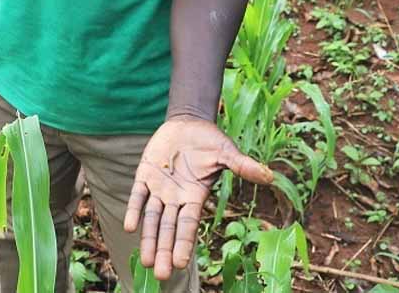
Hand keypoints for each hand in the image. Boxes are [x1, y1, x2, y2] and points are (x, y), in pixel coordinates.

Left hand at [123, 115, 273, 279]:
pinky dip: (134, 209)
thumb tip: (269, 176)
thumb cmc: (210, 141)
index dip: (184, 243)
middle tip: (161, 275)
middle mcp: (176, 197)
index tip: (180, 263)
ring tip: (146, 261)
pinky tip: (129, 227)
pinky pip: (137, 195)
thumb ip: (243, 166)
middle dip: (164, 250)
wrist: (188, 123)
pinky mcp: (144, 174)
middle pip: (168, 229)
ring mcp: (159, 187)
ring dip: (148, 238)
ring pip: (152, 218)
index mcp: (195, 196)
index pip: (188, 224)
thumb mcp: (227, 153)